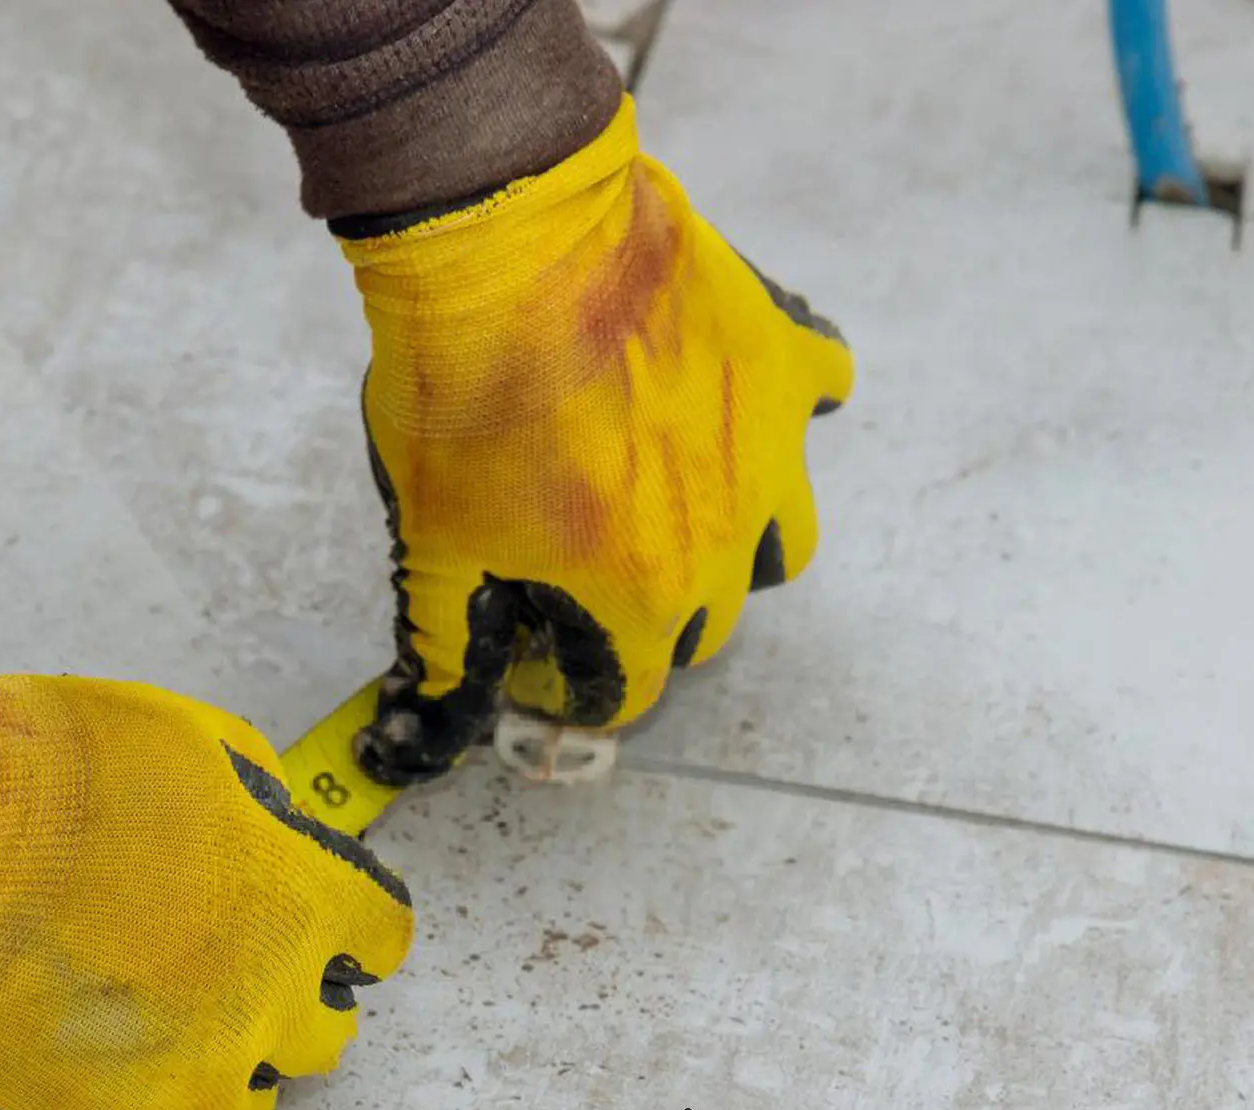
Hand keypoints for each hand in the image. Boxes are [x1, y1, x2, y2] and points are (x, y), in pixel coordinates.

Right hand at [0, 676, 412, 1109]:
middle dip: (289, 1006)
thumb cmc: (42, 774)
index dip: (354, 930)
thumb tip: (269, 831)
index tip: (334, 934)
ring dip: (219, 1073)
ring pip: (246, 1106)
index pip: (382, 936)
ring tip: (165, 1041)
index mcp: (296, 901)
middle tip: (238, 982)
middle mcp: (264, 1001)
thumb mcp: (190, 738)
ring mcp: (192, 1076)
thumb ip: (258, 800)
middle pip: (321, 1036)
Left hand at [340, 94, 852, 785]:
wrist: (510, 244)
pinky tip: (734, 400)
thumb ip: (444, 644)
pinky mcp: (786, 363)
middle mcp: (727, 544)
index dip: (577, 687)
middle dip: (645, 623)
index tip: (544, 654)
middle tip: (585, 573)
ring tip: (674, 509)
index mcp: (642, 598)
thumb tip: (428, 723)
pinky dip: (785, 415)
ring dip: (733, 552)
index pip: (628, 693)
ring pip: (780, 548)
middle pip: (703, 629)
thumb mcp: (433, 540)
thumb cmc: (465, 400)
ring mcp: (771, 453)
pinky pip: (825, 399)